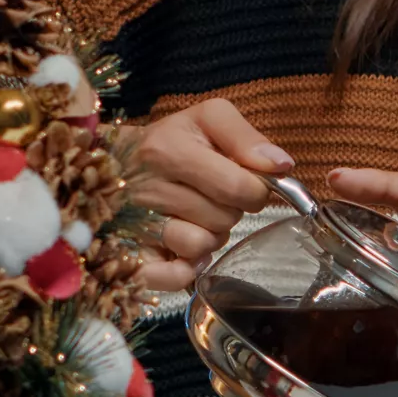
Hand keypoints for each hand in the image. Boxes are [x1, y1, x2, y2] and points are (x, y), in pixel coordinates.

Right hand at [128, 98, 292, 290]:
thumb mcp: (208, 119)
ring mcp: (136, 226)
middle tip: (213, 195)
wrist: (116, 163)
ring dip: (210, 236)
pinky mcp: (132, 257)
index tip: (245, 182)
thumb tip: (281, 165)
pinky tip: (184, 252)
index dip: (255, 189)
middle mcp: (149, 189)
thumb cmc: (172, 140)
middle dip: (231, 209)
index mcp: (168, 151)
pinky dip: (186, 269)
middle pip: (224, 219)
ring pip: (201, 246)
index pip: (238, 187)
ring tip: (197, 217)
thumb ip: (246, 137)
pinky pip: (171, 277)